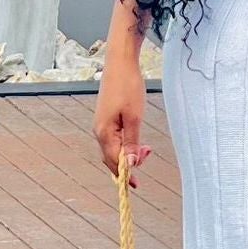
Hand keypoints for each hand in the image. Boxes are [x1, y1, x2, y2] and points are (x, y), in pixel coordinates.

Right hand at [94, 53, 151, 188]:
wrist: (120, 63)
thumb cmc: (128, 87)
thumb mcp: (134, 117)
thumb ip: (132, 142)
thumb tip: (129, 165)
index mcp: (104, 132)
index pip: (113, 161)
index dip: (125, 175)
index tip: (137, 185)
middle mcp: (99, 131)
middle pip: (111, 158)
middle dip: (129, 163)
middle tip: (148, 154)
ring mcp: (101, 124)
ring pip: (113, 148)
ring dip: (129, 153)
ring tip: (147, 148)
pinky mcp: (106, 118)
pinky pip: (114, 139)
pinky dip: (125, 144)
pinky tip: (137, 141)